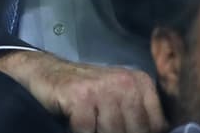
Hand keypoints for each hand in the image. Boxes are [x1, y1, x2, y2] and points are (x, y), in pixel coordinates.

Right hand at [0, 50, 165, 132]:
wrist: (42, 73)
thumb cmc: (84, 94)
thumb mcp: (118, 101)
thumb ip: (139, 117)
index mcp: (140, 82)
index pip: (156, 126)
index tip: (122, 128)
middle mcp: (125, 82)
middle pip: (134, 132)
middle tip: (100, 126)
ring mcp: (102, 87)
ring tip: (89, 124)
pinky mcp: (80, 96)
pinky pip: (88, 131)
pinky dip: (80, 132)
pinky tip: (74, 124)